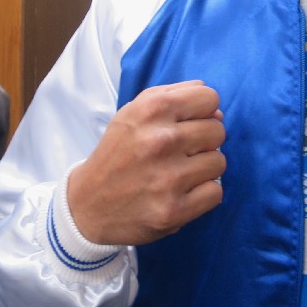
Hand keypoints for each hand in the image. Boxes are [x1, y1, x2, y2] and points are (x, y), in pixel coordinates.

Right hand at [68, 80, 225, 245]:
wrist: (86, 205)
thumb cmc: (118, 152)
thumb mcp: (135, 111)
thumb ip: (176, 96)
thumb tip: (217, 109)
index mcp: (152, 109)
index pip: (209, 98)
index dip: (203, 110)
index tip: (189, 123)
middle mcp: (161, 140)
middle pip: (218, 130)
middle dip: (205, 140)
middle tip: (181, 151)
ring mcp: (169, 177)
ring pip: (219, 162)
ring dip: (204, 168)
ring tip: (180, 172)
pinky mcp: (174, 210)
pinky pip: (215, 193)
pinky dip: (203, 194)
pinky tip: (183, 192)